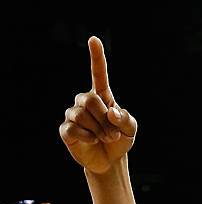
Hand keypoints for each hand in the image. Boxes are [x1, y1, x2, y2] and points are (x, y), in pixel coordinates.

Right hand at [59, 36, 136, 173]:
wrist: (110, 161)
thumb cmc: (120, 140)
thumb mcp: (130, 130)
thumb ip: (125, 119)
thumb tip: (111, 113)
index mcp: (102, 96)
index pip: (98, 74)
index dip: (96, 57)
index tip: (94, 39)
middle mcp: (85, 101)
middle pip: (89, 100)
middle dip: (104, 120)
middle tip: (112, 134)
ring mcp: (74, 114)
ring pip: (81, 115)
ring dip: (98, 130)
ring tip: (104, 139)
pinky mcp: (66, 130)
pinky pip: (73, 129)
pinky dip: (87, 137)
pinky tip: (92, 141)